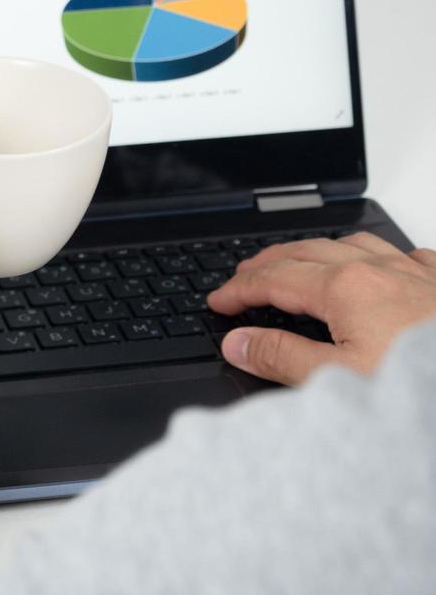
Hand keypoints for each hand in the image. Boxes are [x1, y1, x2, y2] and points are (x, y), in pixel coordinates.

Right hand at [207, 232, 435, 384]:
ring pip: (352, 243)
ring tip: (298, 262)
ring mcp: (415, 272)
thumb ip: (282, 359)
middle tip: (241, 278)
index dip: (237, 290)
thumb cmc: (424, 388)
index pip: (272, 280)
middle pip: (304, 251)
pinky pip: (405, 254)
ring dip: (315, 250)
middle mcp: (378, 269)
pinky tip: (381, 266)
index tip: (217, 302)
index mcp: (344, 288)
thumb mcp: (341, 382)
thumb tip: (238, 342)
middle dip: (266, 262)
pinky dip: (377, 256)